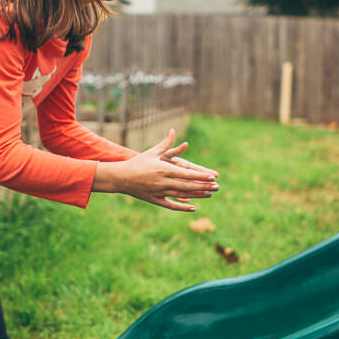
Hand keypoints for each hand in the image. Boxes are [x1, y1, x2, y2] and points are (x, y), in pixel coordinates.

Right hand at [93, 129, 218, 210]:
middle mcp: (163, 181)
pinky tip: (193, 207)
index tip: (212, 176)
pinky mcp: (155, 200)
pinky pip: (171, 205)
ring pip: (182, 195)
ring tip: (209, 194)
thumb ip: (166, 143)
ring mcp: (160, 192)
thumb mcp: (152, 152)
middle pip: (188, 185)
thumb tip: (172, 131)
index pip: (187, 173)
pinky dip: (182, 207)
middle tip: (217, 187)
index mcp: (164, 169)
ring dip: (197, 195)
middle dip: (204, 186)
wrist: (120, 177)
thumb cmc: (137, 163)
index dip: (200, 176)